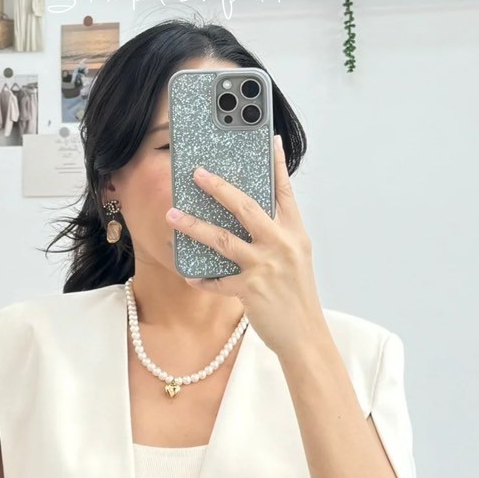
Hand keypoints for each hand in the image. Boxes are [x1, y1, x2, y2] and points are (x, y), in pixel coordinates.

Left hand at [164, 133, 327, 360]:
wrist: (305, 335)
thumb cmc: (297, 296)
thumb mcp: (296, 258)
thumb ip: (278, 235)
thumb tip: (254, 218)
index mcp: (294, 233)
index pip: (284, 192)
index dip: (276, 165)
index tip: (269, 141)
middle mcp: (281, 244)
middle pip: (246, 206)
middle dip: (218, 187)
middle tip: (197, 173)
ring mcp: (265, 266)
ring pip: (223, 239)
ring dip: (194, 226)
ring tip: (173, 216)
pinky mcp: (250, 289)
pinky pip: (217, 281)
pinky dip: (202, 279)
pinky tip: (190, 275)